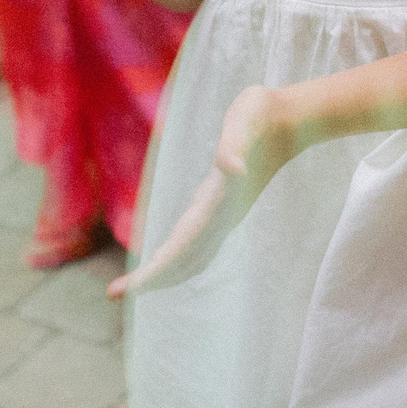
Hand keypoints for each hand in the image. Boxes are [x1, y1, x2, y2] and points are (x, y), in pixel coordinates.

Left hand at [109, 83, 299, 299]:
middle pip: (184, 257)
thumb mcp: (247, 118)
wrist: (292, 121)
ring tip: (134, 287)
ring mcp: (225, 212)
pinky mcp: (225, 206)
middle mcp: (222, 212)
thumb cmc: (262, 114)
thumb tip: (234, 170)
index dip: (158, 268)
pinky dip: (179, 259)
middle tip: (114, 294)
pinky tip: (167, 263)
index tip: (132, 288)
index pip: (184, 244)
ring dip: (164, 273)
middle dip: (152, 278)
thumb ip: (236, 143)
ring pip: (193, 254)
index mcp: (220, 199)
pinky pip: (199, 242)